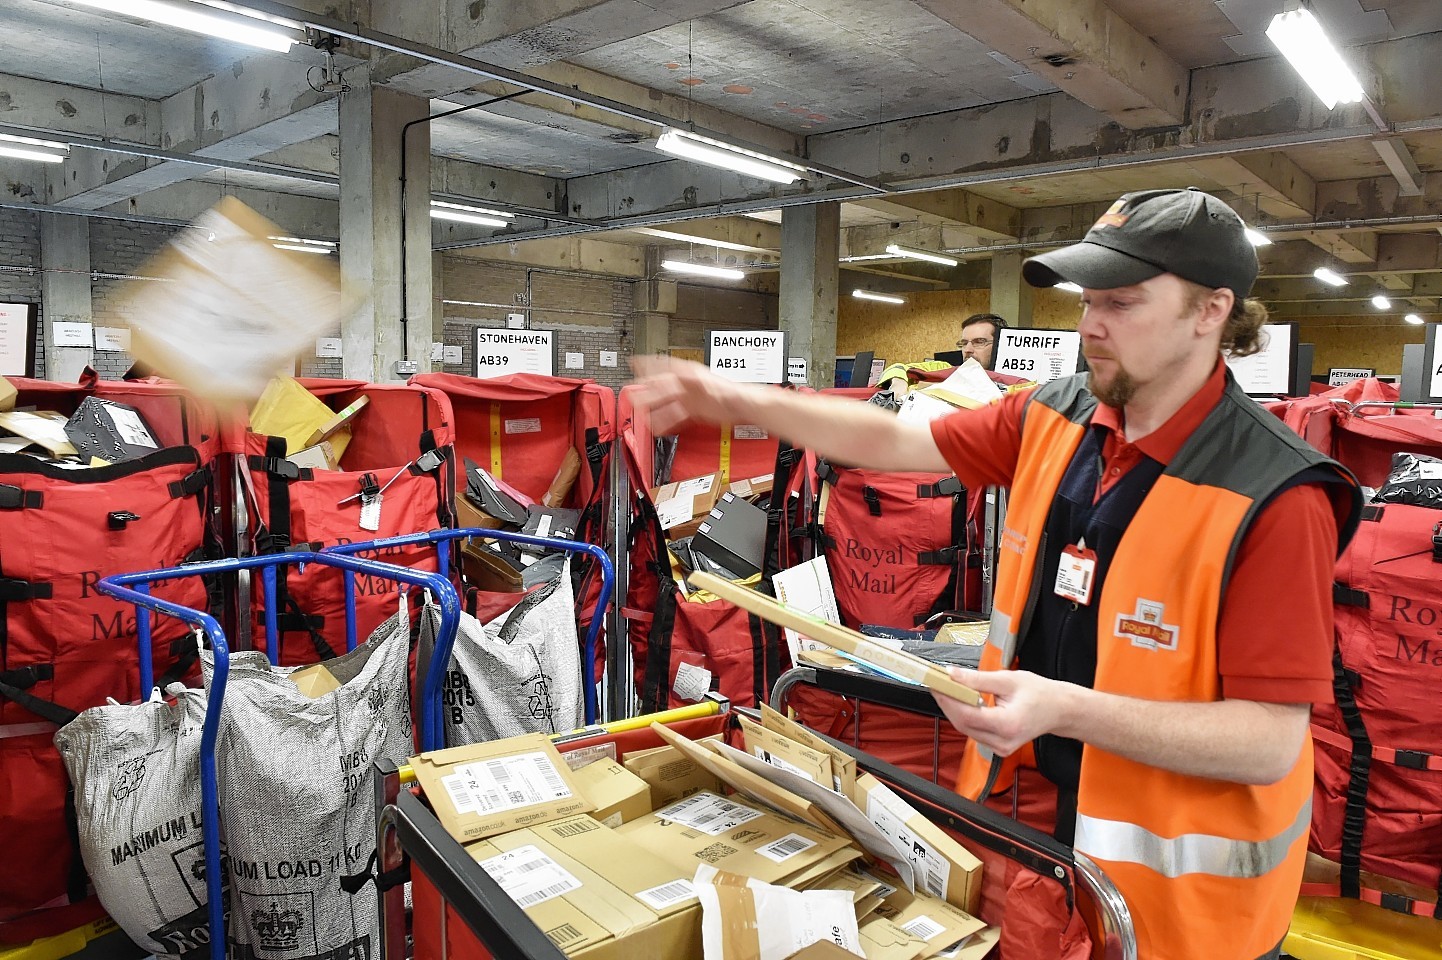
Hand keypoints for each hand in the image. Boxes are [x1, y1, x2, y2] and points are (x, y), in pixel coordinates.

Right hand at [630, 354, 751, 433]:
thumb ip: (693, 380)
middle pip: (660, 387)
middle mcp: (688, 385)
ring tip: (640, 413)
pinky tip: (658, 426)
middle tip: (630, 392)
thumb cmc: (732, 392)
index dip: (647, 364)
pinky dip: (665, 420)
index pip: (663, 369)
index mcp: (689, 374)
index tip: (634, 362)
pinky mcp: (695, 411)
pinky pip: (675, 416)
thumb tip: (679, 376)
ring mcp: (690, 399)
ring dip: (652, 408)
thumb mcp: (711, 384)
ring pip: (666, 403)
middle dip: (644, 390)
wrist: (745, 405)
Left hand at [932, 667, 1073, 756]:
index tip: (936, 683)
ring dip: (954, 709)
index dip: (948, 699)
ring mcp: (1000, 748)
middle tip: (937, 682)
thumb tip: (952, 674)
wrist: (1059, 710)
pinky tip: (960, 701)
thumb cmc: (1039, 693)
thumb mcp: (1009, 680)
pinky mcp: (998, 747)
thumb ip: (978, 679)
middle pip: (963, 724)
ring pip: (966, 729)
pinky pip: (974, 732)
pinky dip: (964, 716)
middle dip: (947, 703)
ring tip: (946, 689)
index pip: (968, 714)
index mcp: (1008, 724)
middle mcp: (1002, 741)